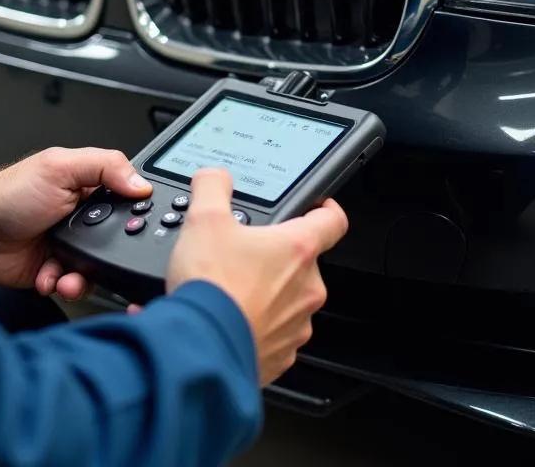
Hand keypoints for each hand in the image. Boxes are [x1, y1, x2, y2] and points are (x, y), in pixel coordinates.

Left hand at [0, 147, 151, 299]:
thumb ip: (104, 166)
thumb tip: (141, 183)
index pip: (127, 201)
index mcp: (89, 188)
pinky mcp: (55, 269)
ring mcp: (70, 245)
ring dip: (82, 277)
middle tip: (97, 255)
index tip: (133, 227)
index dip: (134, 215)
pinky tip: (48, 277)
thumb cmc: (11, 193)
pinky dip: (61, 285)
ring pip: (96, 269)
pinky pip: (72, 285)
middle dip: (109, 254)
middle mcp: (83, 217)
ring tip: (67, 275)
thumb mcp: (60, 167)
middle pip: (116, 241)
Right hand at [166, 168, 347, 385]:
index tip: (318, 207)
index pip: (333, 221)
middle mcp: (306, 288)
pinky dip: (255, 325)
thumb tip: (215, 178)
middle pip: (302, 263)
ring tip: (229, 289)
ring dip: (265, 293)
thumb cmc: (211, 288)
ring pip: (288, 300)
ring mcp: (297, 326)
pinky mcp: (281, 356)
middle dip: (274, 257)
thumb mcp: (204, 219)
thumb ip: (213, 188)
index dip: (326, 209)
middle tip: (241, 255)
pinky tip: (228, 318)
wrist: (201, 349)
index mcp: (298, 250)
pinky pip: (274, 333)